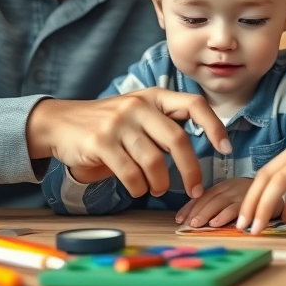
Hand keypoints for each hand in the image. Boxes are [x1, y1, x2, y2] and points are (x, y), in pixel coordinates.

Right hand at [25, 89, 231, 198]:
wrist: (60, 123)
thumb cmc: (108, 124)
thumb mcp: (138, 115)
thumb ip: (164, 126)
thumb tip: (197, 151)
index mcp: (153, 96)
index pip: (193, 104)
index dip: (214, 126)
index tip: (225, 148)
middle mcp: (138, 105)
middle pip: (178, 139)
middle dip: (191, 170)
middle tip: (195, 189)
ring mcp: (119, 122)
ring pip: (154, 161)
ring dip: (160, 184)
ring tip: (156, 189)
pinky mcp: (101, 142)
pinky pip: (130, 173)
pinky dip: (138, 187)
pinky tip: (137, 188)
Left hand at [175, 178, 281, 227]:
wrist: (276, 189)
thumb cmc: (250, 197)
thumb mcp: (231, 197)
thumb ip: (215, 204)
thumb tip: (191, 219)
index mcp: (223, 186)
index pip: (203, 196)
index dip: (190, 207)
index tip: (179, 219)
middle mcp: (230, 187)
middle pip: (209, 198)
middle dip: (196, 211)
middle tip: (187, 223)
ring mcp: (241, 192)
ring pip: (220, 202)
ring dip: (207, 213)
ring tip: (197, 224)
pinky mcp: (253, 200)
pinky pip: (237, 207)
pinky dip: (225, 215)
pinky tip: (217, 223)